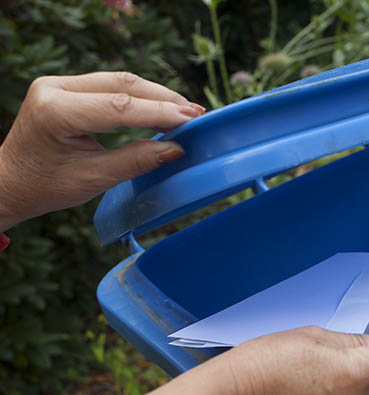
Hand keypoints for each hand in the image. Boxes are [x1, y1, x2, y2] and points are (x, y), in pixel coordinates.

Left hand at [0, 72, 204, 229]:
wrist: (11, 181)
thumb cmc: (46, 186)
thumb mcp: (94, 179)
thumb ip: (136, 161)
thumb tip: (176, 149)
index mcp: (55, 112)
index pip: (118, 107)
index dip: (159, 113)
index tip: (192, 120)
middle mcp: (54, 88)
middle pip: (122, 85)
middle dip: (163, 99)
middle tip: (197, 114)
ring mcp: (59, 83)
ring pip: (120, 80)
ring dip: (156, 95)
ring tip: (187, 111)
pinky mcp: (67, 86)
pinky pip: (111, 84)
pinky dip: (141, 96)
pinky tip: (163, 107)